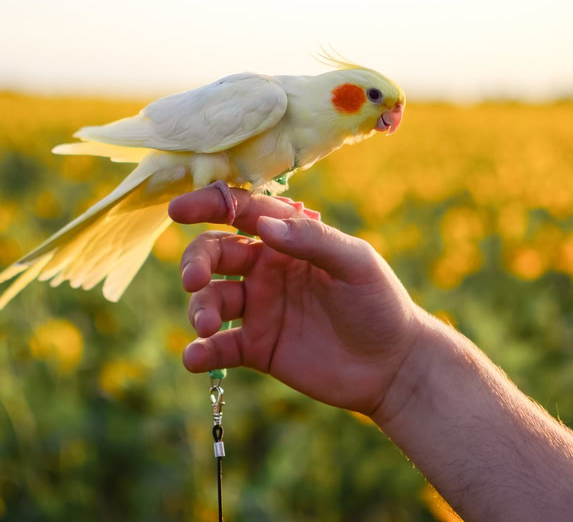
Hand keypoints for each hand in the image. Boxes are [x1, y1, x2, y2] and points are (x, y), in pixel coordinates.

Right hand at [168, 187, 421, 417]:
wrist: (395, 367)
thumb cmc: (380, 303)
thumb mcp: (355, 263)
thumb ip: (311, 240)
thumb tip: (263, 225)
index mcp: (288, 239)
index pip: (241, 212)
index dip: (208, 205)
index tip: (178, 210)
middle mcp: (266, 269)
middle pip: (214, 254)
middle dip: (196, 263)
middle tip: (193, 281)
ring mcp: (259, 309)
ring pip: (211, 299)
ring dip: (200, 309)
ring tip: (207, 326)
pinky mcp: (256, 349)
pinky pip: (219, 348)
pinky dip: (201, 352)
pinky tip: (194, 358)